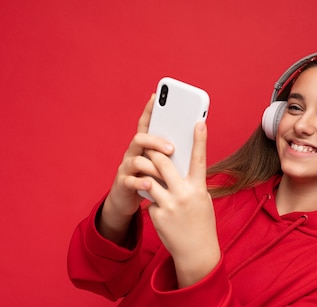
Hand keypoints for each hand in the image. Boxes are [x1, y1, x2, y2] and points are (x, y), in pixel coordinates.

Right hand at [99, 94, 174, 243]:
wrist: (127, 200)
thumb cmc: (151, 180)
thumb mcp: (162, 165)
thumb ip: (173, 154)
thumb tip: (194, 139)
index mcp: (144, 146)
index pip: (146, 124)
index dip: (149, 110)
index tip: (155, 96)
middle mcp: (133, 153)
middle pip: (140, 139)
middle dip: (156, 141)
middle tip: (172, 148)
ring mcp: (126, 168)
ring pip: (135, 160)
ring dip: (151, 164)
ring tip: (164, 170)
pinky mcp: (122, 184)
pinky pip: (129, 181)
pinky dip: (140, 182)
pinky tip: (150, 184)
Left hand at [146, 122, 220, 287]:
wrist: (196, 252)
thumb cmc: (201, 224)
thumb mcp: (201, 201)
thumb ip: (191, 183)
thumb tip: (176, 167)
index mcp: (199, 188)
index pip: (200, 159)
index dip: (200, 139)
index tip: (199, 122)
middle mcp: (185, 194)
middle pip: (164, 163)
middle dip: (154, 152)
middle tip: (149, 145)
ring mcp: (170, 204)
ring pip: (150, 178)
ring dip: (145, 170)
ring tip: (144, 166)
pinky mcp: (157, 215)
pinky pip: (149, 198)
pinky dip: (151, 198)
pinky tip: (158, 208)